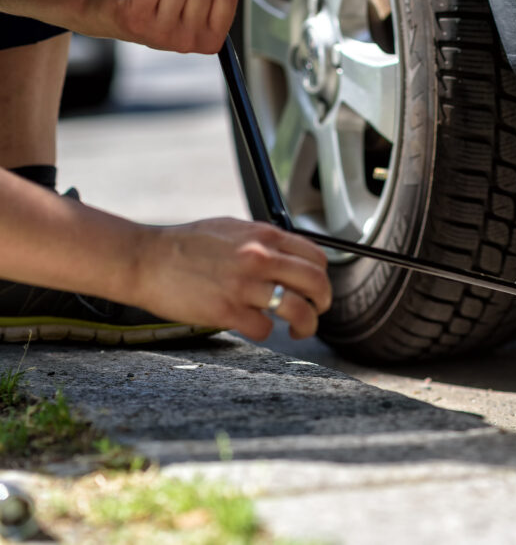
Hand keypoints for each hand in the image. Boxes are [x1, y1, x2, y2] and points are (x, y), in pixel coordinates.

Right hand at [133, 218, 332, 339]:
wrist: (145, 259)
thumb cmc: (185, 245)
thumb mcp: (233, 228)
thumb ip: (264, 242)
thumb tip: (289, 256)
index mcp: (264, 236)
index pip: (316, 257)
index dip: (321, 276)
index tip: (316, 288)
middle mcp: (260, 258)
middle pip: (317, 283)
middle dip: (323, 302)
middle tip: (317, 310)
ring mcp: (245, 285)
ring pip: (299, 310)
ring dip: (307, 325)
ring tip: (299, 329)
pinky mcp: (228, 310)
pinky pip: (265, 330)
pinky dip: (265, 333)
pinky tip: (254, 327)